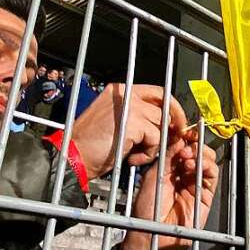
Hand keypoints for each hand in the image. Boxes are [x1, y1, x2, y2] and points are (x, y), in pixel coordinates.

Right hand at [70, 84, 186, 179]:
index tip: (177, 122)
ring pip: (161, 124)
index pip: (158, 92)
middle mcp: (126, 93)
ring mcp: (130, 106)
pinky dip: (148, 154)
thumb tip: (164, 121)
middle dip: (168, 127)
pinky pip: (156, 139)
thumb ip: (137, 115)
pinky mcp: (133, 122)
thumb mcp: (113, 120)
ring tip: (136, 154)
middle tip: (162, 143)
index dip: (171, 107)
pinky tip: (131, 159)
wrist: (72, 155)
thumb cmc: (89, 144)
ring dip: (154, 144)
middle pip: (164, 106)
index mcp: (121, 90)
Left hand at [117, 131, 217, 249]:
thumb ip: (167, 158)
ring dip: (199, 153)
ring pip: (206, 161)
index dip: (183, 138)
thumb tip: (177, 139)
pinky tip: (194, 165)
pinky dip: (206, 166)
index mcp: (168, 169)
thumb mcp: (154, 178)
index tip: (182, 130)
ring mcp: (195, 185)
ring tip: (188, 156)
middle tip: (186, 142)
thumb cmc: (146, 211)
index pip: (181, 147)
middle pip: (196, 151)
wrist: (152, 236)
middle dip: (192, 144)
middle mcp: (182, 175)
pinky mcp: (205, 196)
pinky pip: (211, 176)